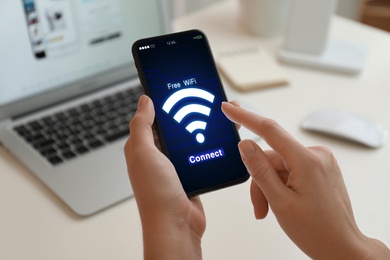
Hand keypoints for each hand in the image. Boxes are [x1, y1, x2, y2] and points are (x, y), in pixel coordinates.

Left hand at [124, 95, 205, 259]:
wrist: (177, 224)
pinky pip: (198, 152)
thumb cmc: (156, 194)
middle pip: (172, 126)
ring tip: (213, 113)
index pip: (150, 117)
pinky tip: (217, 136)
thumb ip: (142, 125)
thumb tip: (144, 100)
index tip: (173, 86)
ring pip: (187, 138)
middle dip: (185, 111)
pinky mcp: (190, 173)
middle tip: (200, 96)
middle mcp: (157, 155)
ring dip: (199, 127)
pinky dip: (206, 144)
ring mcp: (174, 165)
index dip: (160, 101)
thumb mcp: (143, 153)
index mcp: (142, 147)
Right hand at [221, 102, 389, 259]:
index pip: (269, 130)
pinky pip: (290, 169)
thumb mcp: (280, 201)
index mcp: (307, 160)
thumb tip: (245, 145)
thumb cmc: (317, 231)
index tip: (229, 108)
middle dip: (260, 180)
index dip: (245, 117)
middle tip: (260, 205)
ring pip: (279, 166)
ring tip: (270, 209)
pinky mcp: (318, 168)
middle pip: (271, 158)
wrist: (342, 247)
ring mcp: (319, 161)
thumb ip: (260, 170)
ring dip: (270, 186)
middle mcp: (316, 155)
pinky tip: (282, 202)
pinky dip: (281, 184)